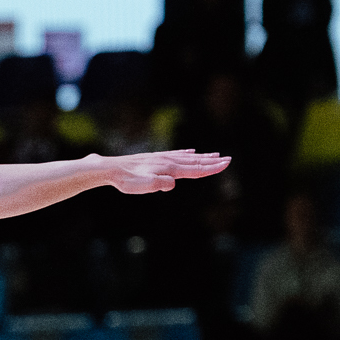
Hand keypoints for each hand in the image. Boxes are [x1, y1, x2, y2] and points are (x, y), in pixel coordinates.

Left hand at [103, 149, 229, 194]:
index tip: (226, 164)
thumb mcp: (145, 187)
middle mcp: (167, 161)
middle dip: (212, 161)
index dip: (211, 168)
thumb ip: (161, 185)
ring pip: (187, 157)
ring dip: (203, 156)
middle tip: (229, 159)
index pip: (195, 169)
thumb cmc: (127, 181)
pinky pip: (176, 154)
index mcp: (168, 169)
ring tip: (215, 154)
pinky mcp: (154, 158)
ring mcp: (161, 158)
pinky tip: (190, 152)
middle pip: (195, 162)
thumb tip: (173, 184)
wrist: (110, 169)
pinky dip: (186, 153)